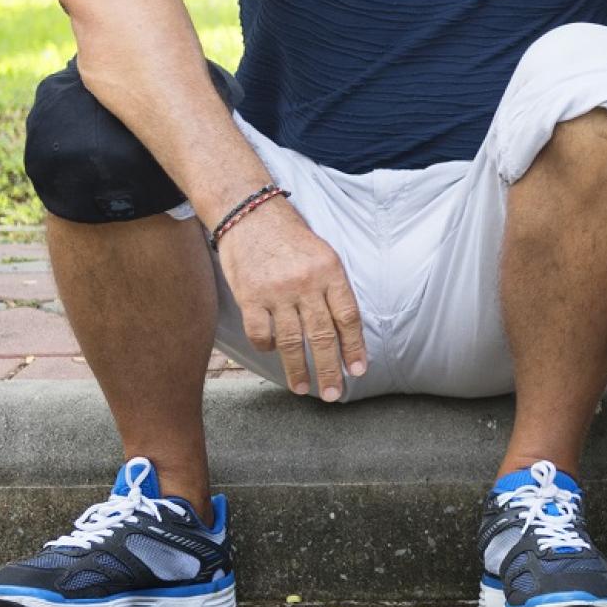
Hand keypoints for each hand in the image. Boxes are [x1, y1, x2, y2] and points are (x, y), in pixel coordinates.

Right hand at [218, 201, 366, 401]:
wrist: (250, 214)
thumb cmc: (290, 236)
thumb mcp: (323, 254)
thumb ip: (331, 287)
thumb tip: (343, 327)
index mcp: (331, 271)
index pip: (348, 317)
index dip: (354, 347)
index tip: (357, 370)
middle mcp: (306, 284)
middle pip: (322, 335)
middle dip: (330, 368)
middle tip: (334, 393)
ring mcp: (277, 292)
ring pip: (292, 341)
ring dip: (298, 369)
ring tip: (304, 388)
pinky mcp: (249, 296)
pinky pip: (261, 333)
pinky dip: (268, 348)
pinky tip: (273, 354)